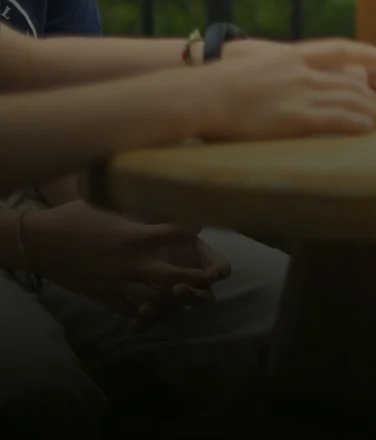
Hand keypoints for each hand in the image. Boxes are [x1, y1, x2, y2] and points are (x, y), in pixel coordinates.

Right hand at [21, 201, 223, 319]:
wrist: (39, 242)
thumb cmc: (73, 217)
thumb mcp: (108, 206)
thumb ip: (134, 208)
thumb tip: (154, 190)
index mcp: (134, 236)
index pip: (176, 233)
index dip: (192, 229)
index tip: (202, 226)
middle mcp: (130, 263)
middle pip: (173, 275)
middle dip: (194, 277)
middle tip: (208, 275)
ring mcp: (117, 283)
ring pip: (155, 298)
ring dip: (173, 297)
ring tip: (187, 294)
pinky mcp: (103, 297)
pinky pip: (130, 310)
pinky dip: (145, 312)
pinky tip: (157, 310)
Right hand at [194, 55, 375, 141]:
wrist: (197, 96)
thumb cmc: (213, 86)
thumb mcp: (251, 65)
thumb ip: (275, 69)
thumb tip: (285, 78)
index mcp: (289, 55)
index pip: (339, 49)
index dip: (365, 56)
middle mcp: (299, 71)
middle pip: (351, 79)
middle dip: (373, 93)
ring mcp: (298, 93)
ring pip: (350, 99)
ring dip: (370, 111)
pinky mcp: (294, 117)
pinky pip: (337, 118)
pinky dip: (358, 122)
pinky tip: (367, 128)